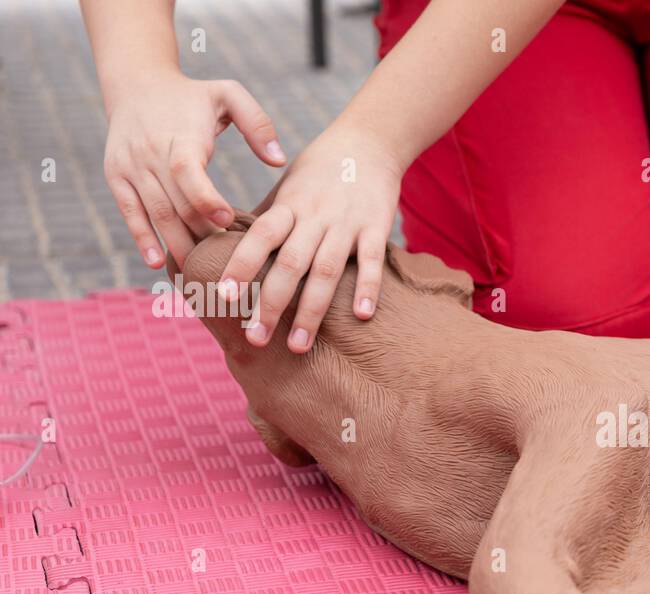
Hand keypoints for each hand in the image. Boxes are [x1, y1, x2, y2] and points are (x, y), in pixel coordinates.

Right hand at [103, 72, 284, 268]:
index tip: (228, 220)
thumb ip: (257, 124)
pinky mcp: (116, 176)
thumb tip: (278, 160)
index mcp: (180, 135)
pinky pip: (129, 212)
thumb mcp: (228, 94)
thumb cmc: (193, 95)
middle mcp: (150, 152)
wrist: (136, 83)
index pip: (187, 171)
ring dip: (176, 243)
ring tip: (199, 271)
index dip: (206, 198)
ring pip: (154, 212)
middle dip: (200, 233)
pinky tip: (157, 263)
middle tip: (227, 260)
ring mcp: (130, 166)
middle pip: (174, 201)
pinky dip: (142, 238)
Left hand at [220, 121, 401, 352]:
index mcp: (288, 207)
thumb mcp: (288, 188)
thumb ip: (269, 220)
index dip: (240, 266)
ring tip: (299, 346)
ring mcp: (347, 224)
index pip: (258, 238)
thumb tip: (231, 251)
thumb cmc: (320, 171)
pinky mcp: (376, 228)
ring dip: (311, 311)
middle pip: (289, 264)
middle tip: (255, 339)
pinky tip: (361, 316)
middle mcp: (314, 217)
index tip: (223, 297)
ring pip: (326, 271)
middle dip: (270, 304)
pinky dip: (368, 288)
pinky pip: (372, 261)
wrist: (368, 141)